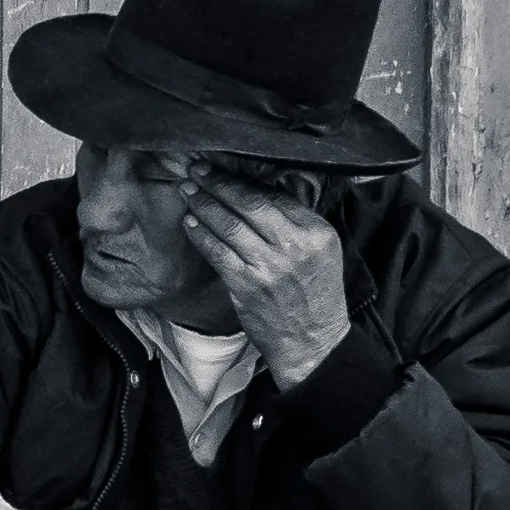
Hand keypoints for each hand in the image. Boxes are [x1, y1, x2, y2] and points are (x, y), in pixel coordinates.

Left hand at [178, 166, 349, 388]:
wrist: (312, 342)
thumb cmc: (315, 294)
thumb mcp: (322, 251)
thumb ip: (296, 222)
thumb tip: (260, 188)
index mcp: (317, 232)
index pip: (275, 196)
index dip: (243, 179)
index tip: (222, 168)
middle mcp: (295, 246)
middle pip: (250, 203)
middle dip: (218, 183)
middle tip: (197, 169)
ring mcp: (270, 267)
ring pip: (229, 225)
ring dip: (204, 205)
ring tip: (187, 191)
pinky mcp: (247, 286)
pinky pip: (217, 253)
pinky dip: (201, 235)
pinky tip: (190, 223)